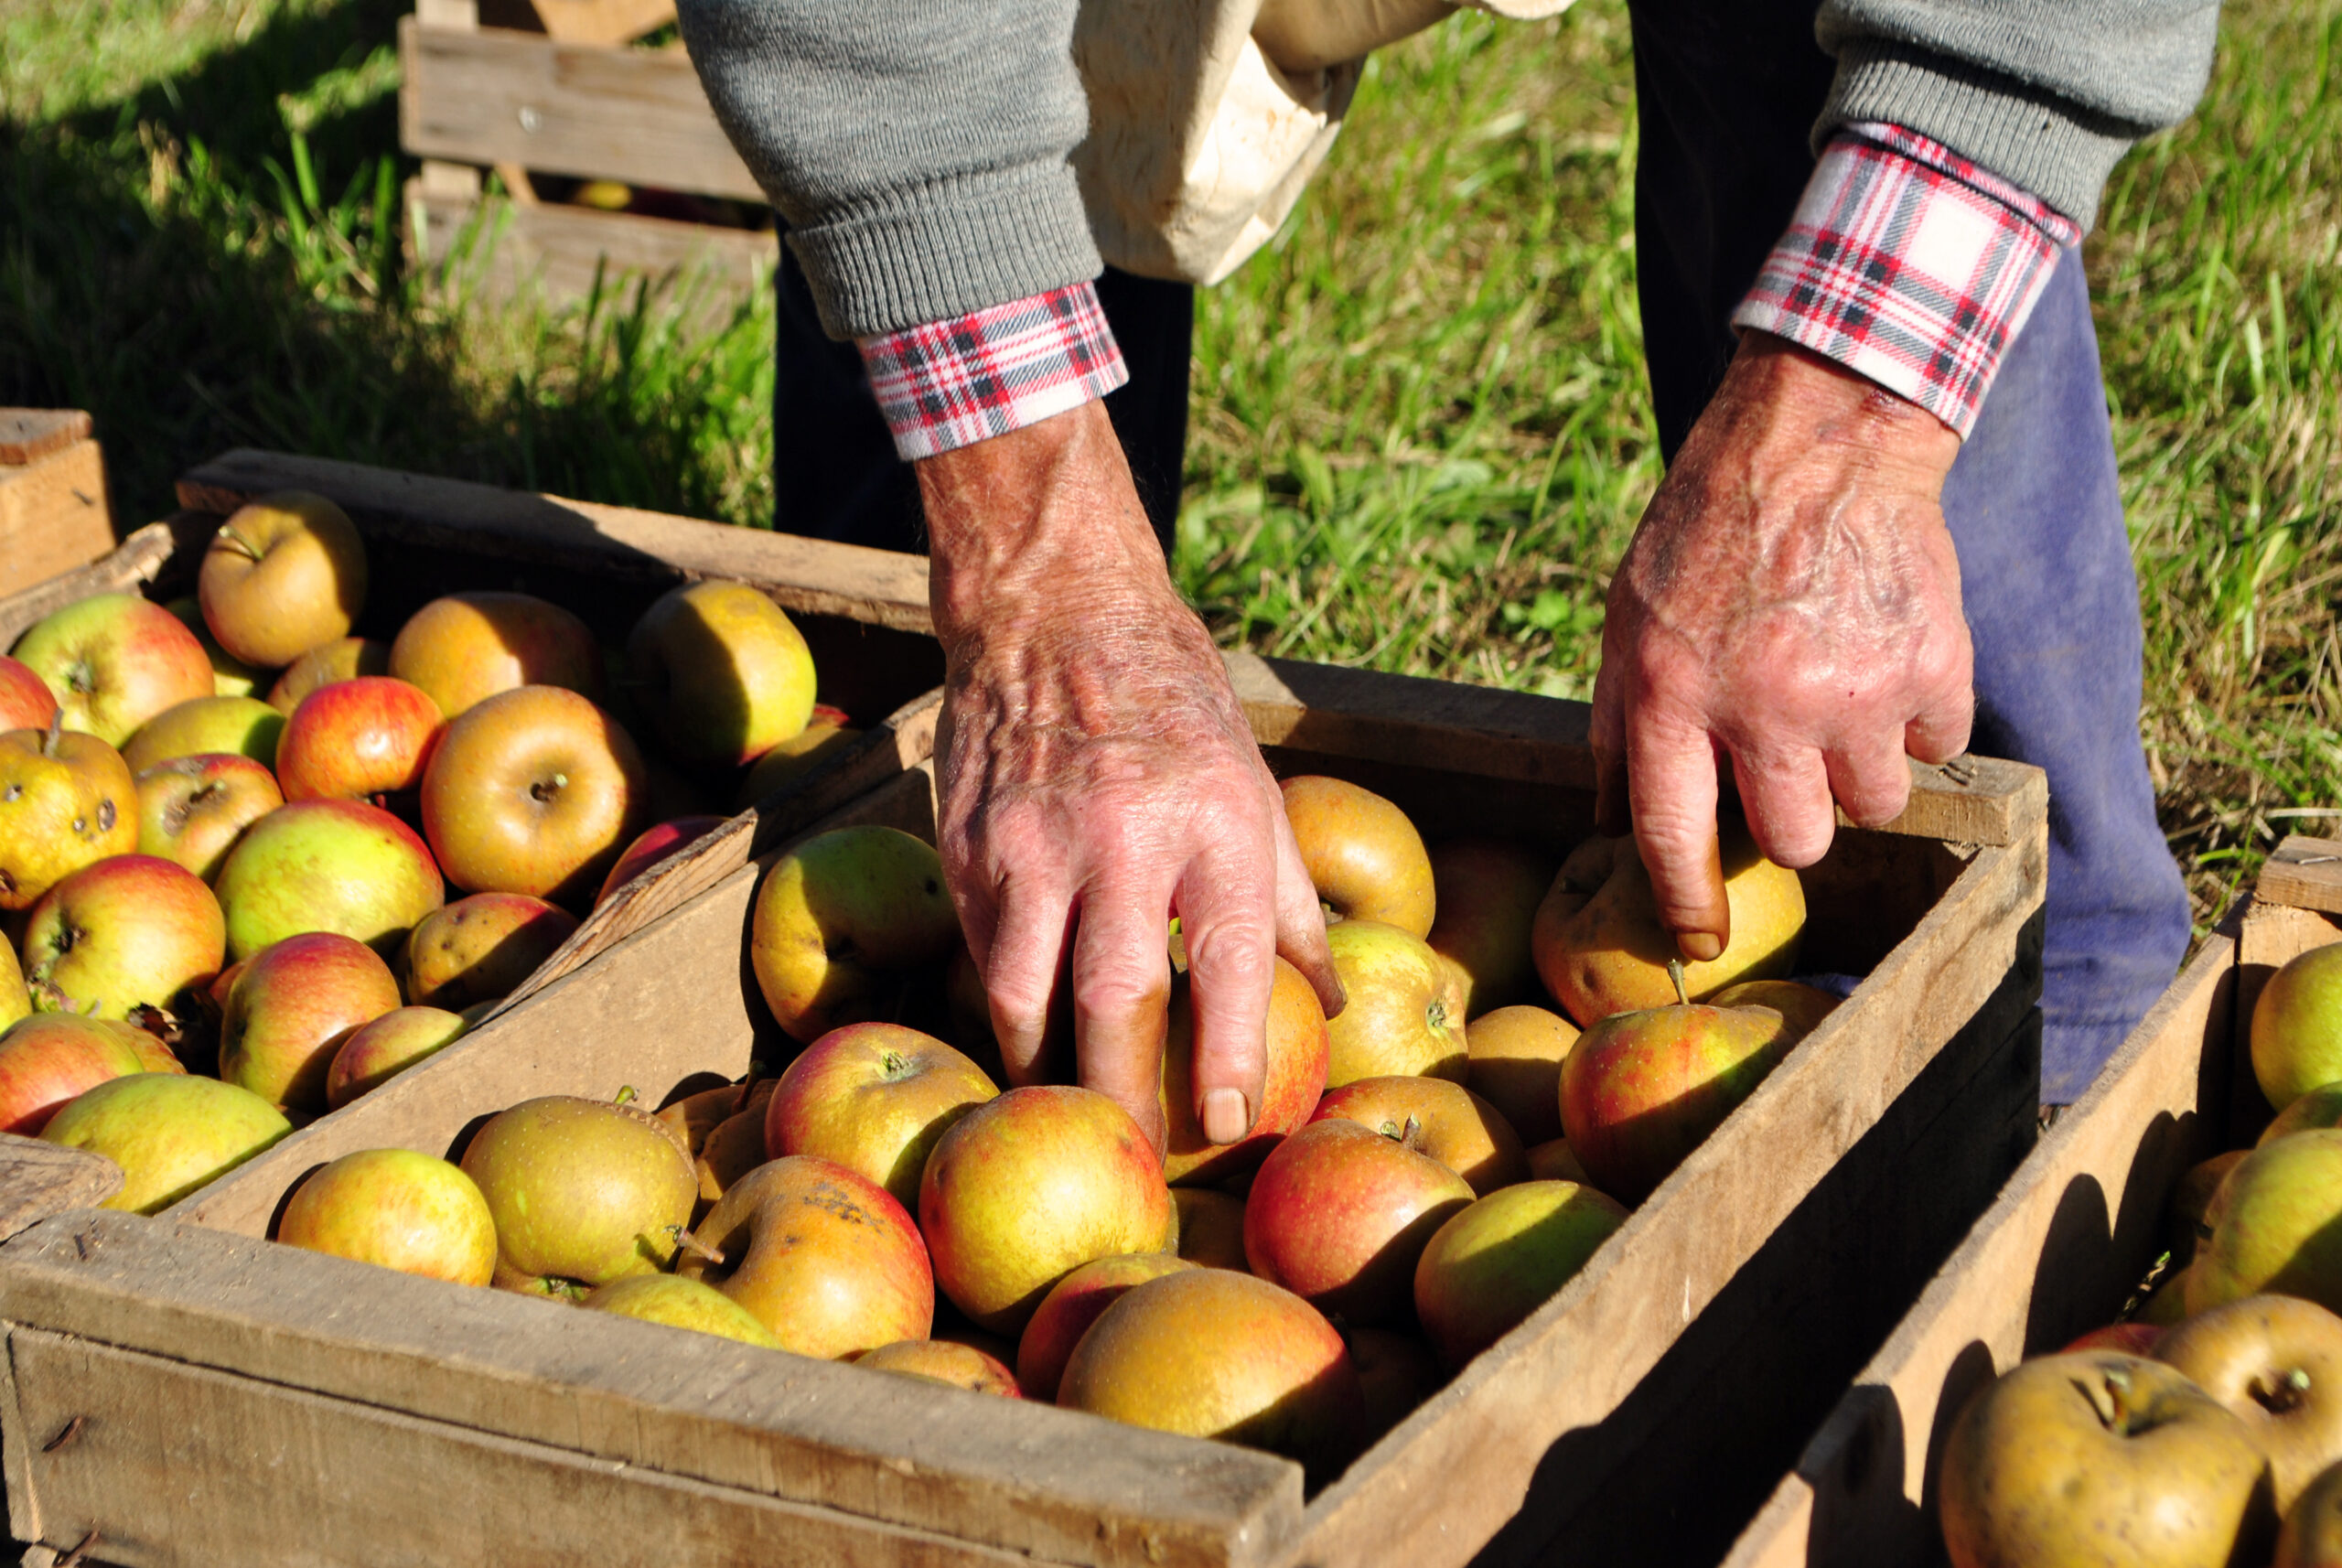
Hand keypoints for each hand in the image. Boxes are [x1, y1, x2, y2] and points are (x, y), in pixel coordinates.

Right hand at [917, 400, 1342, 1152]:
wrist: (1055, 609)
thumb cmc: (1177, 707)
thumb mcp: (1255, 786)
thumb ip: (1291, 903)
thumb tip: (1330, 1005)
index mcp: (1215, 819)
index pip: (1227, 962)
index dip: (1230, 1057)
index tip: (1232, 1127)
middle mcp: (1122, 835)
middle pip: (1114, 1001)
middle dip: (1128, 1097)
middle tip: (1145, 1157)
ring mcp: (1031, 844)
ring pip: (1025, 996)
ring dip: (1047, 1075)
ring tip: (1073, 1124)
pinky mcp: (968, 848)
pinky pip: (985, 956)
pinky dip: (1007, 1012)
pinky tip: (1027, 1046)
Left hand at [1590, 331, 1972, 957]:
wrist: (1821, 438)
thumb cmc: (1710, 529)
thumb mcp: (1630, 615)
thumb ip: (1617, 719)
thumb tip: (1607, 819)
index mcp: (1670, 695)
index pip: (1672, 838)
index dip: (1687, 904)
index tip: (1698, 938)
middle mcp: (1761, 706)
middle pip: (1793, 842)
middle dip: (1792, 820)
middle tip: (1789, 765)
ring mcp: (1853, 692)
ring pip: (1870, 807)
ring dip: (1858, 774)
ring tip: (1840, 704)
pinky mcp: (1931, 668)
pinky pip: (1935, 747)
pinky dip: (1917, 721)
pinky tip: (1887, 662)